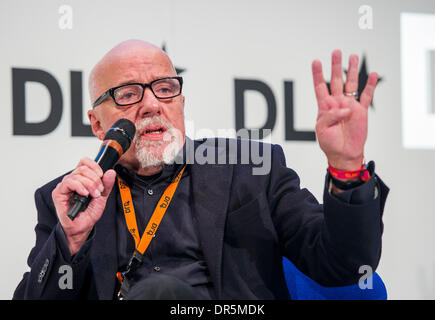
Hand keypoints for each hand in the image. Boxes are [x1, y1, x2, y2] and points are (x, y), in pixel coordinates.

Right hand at [52, 157, 115, 254]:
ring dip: (89, 184)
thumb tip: (111, 172)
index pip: (85, 162)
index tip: (101, 175)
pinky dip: (79, 186)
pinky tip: (84, 193)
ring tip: (93, 195)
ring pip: (77, 174)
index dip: (94, 166)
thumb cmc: (89, 213)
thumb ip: (106, 184)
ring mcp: (65, 186)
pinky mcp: (59, 192)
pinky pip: (69, 182)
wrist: (83, 226)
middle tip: (99, 190)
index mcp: (82, 178)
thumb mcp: (102, 196)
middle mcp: (73, 180)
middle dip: (95, 178)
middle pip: (83, 168)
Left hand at [312, 50, 377, 170]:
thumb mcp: (322, 129)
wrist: (343, 154)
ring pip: (351, 84)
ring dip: (352, 70)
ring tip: (353, 56)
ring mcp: (350, 106)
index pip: (320, 86)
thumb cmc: (330, 143)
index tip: (316, 62)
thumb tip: (345, 108)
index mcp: (325, 106)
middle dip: (336, 66)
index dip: (318, 75)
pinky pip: (366, 96)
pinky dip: (370, 85)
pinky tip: (372, 75)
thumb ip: (330, 116)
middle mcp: (337, 103)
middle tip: (336, 52)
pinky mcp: (361, 111)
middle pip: (336, 80)